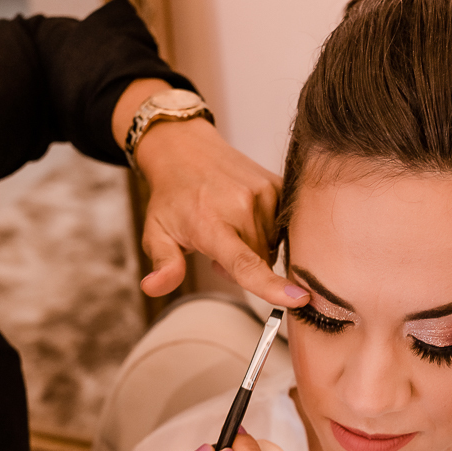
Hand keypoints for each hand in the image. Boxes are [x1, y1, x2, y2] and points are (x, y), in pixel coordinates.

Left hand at [134, 117, 308, 307]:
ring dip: (255, 248)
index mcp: (211, 224)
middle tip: (217, 248)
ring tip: (231, 228)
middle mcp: (242, 206)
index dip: (272, 286)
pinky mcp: (277, 185)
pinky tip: (246, 217)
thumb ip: (164, 265)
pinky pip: (282, 226)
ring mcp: (263, 193)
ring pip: (272, 246)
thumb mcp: (156, 234)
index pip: (246, 263)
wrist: (185, 150)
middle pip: (260, 262)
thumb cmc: (171, 197)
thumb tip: (152, 287)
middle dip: (242, 267)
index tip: (299, 299)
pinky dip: (267, 230)